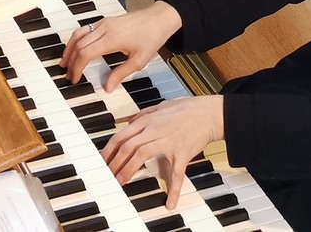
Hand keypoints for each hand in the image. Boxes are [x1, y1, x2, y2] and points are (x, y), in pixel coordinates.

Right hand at [62, 1, 181, 89]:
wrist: (160, 18)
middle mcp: (104, 28)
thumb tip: (106, 87)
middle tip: (68, 75)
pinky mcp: (105, 21)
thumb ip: (120, 74)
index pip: (86, 53)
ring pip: (78, 34)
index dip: (77, 67)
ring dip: (69, 48)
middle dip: (71, 61)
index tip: (74, 79)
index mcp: (112, 39)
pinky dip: (77, 40)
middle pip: (78, 44)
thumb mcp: (139, 61)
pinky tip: (76, 49)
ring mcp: (104, 23)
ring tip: (65, 62)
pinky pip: (85, 29)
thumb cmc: (151, 38)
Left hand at [103, 97, 224, 207]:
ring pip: (142, 154)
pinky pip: (177, 173)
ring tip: (121, 182)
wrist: (208, 113)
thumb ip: (144, 114)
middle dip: (114, 161)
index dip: (109, 149)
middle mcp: (154, 129)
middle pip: (127, 146)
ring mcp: (167, 141)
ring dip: (129, 169)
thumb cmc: (186, 109)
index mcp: (148, 120)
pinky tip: (170, 203)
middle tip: (107, 174)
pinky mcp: (182, 153)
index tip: (103, 160)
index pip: (122, 135)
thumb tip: (130, 122)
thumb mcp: (161, 106)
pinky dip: (173, 189)